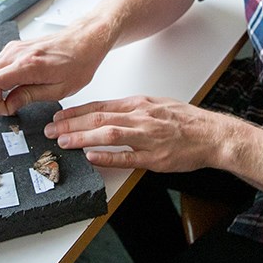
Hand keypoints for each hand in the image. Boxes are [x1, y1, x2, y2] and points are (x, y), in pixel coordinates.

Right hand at [0, 25, 111, 115]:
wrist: (85, 41)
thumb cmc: (78, 63)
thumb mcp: (58, 90)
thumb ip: (29, 97)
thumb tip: (9, 105)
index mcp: (27, 65)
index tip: (5, 112)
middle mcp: (15, 54)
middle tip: (4, 111)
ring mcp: (12, 49)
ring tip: (11, 102)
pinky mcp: (14, 49)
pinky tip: (13, 90)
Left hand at [43, 96, 235, 171]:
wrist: (212, 134)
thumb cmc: (185, 121)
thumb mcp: (156, 105)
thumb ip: (132, 110)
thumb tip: (106, 114)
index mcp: (139, 105)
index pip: (100, 106)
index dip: (76, 111)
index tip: (58, 116)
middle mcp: (140, 118)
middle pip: (99, 118)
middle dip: (71, 124)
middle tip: (50, 130)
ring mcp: (147, 138)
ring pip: (109, 135)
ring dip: (83, 138)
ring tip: (64, 141)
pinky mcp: (155, 158)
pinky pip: (128, 157)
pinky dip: (108, 157)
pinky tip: (92, 157)